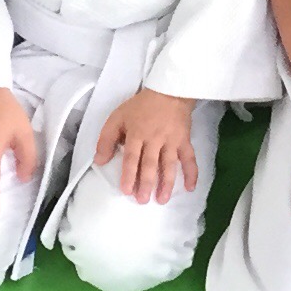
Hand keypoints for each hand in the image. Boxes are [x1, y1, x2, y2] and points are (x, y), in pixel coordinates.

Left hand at [93, 86, 201, 205]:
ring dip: (166, 183)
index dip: (129, 174)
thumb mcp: (118, 117)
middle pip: (150, 164)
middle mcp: (155, 139)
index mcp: (137, 133)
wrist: (169, 90)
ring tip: (162, 199)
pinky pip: (189, 158)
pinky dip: (191, 173)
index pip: (132, 157)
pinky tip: (190, 187)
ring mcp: (171, 140)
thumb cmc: (141, 106)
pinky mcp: (184, 140)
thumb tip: (99, 161)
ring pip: (169, 164)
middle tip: (142, 200)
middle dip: (146, 183)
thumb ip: (106, 139)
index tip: (126, 190)